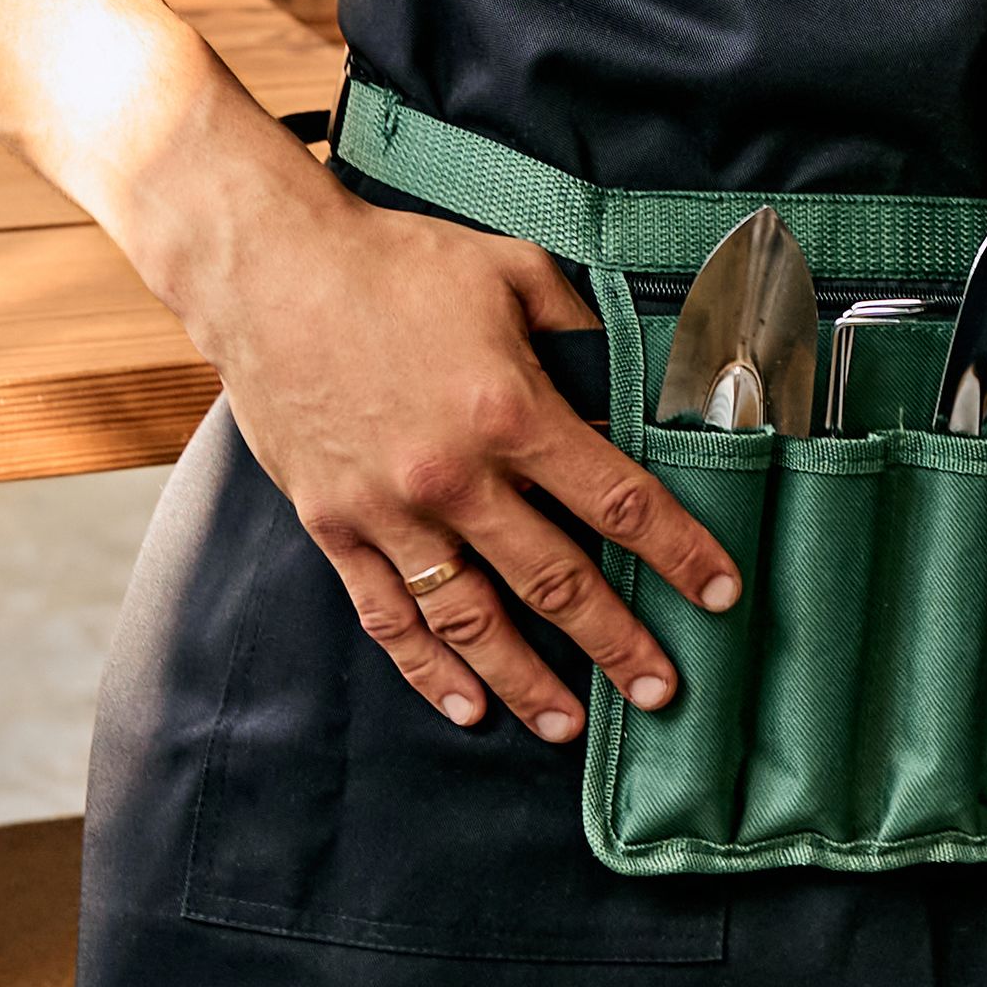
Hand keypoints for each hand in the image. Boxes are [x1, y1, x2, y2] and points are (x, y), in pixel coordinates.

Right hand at [147, 125, 744, 741]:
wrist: (267, 271)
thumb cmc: (393, 262)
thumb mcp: (510, 270)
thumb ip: (580, 325)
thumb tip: (638, 365)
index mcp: (509, 411)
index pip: (618, 501)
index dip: (678, 552)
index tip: (719, 592)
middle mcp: (452, 476)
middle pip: (555, 581)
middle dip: (618, 642)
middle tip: (663, 691)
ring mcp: (387, 511)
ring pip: (471, 620)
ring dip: (527, 680)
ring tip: (573, 724)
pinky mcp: (333, 524)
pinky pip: (387, 617)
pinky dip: (428, 671)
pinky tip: (466, 707)